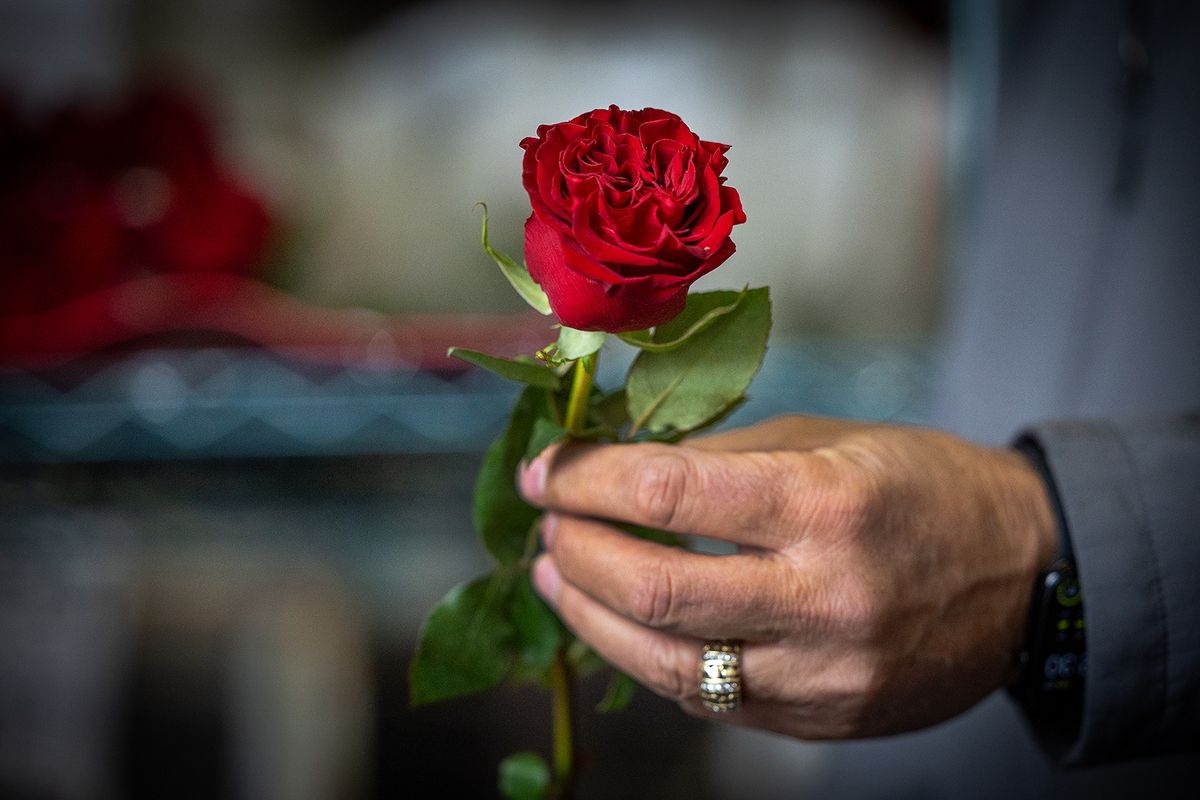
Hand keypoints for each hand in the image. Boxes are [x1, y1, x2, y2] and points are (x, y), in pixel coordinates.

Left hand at [518, 415, 1057, 738]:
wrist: (1025, 576)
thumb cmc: (920, 486)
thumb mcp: (825, 441)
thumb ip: (717, 458)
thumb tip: (612, 465)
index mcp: (825, 503)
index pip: (666, 494)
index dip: (585, 480)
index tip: (546, 470)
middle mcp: (824, 597)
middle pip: (655, 591)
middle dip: (575, 553)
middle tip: (546, 523)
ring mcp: (824, 674)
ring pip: (667, 665)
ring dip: (590, 618)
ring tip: (556, 577)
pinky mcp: (822, 722)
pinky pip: (708, 699)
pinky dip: (649, 657)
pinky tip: (621, 622)